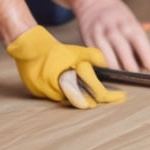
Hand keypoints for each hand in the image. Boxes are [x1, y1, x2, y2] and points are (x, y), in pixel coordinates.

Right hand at [6, 25, 124, 108]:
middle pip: (84, 102)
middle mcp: (58, 89)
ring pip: (70, 100)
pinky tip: (68, 86)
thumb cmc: (55, 51)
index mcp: (71, 77)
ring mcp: (46, 93)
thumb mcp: (78, 52)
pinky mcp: (38, 94)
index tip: (120, 96)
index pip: (96, 92)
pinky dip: (65, 93)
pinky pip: (57, 97)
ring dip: (79, 96)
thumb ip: (95, 58)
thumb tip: (108, 67)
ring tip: (83, 86)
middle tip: (103, 94)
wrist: (29, 47)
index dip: (110, 96)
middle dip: (95, 99)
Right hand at [44, 0, 149, 71]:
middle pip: (128, 61)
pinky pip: (97, 60)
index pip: (142, 46)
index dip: (148, 60)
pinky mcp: (87, 41)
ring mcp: (100, 37)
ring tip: (123, 73)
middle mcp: (115, 32)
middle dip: (134, 71)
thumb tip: (149, 59)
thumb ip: (140, 39)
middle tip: (136, 73)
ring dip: (119, 72)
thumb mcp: (132, 20)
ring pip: (112, 64)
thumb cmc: (115, 13)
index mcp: (130, 25)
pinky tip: (109, 67)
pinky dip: (105, 67)